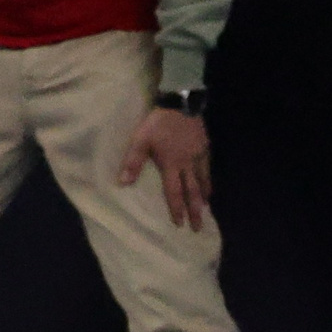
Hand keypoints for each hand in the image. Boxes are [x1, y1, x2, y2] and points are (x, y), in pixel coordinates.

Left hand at [119, 107, 213, 230]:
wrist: (180, 104)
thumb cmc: (158, 122)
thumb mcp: (141, 140)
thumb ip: (133, 161)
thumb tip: (123, 183)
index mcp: (172, 164)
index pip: (174, 192)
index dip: (176, 208)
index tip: (180, 224)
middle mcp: (188, 164)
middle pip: (192, 192)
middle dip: (195, 211)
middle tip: (198, 227)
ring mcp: (198, 156)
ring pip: (203, 181)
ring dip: (203, 197)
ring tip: (205, 209)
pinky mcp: (205, 147)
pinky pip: (208, 169)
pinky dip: (208, 181)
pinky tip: (208, 186)